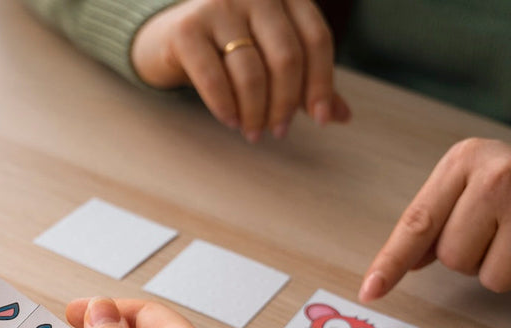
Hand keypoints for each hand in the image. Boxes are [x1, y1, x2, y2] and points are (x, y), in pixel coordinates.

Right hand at [131, 0, 349, 141]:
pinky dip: (225, 106)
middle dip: (285, 103)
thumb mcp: (271, 55)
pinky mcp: (187, 29)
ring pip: (251, 71)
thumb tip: (342, 116)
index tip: (321, 119)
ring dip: (255, 112)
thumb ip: (305, 79)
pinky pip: (214, 77)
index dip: (322, 83)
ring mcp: (218, 7)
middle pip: (286, 57)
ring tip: (253, 133)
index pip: (316, 39)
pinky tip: (230, 121)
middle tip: (278, 131)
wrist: (168, 35)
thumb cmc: (229, 48)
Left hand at [360, 138, 510, 300]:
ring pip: (485, 274)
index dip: (391, 262)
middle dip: (471, 255)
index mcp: (464, 159)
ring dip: (499, 267)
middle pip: (450, 256)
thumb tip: (410, 261)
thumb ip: (438, 220)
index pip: (417, 223)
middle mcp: (497, 173)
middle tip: (499, 229)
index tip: (370, 291)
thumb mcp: (475, 185)